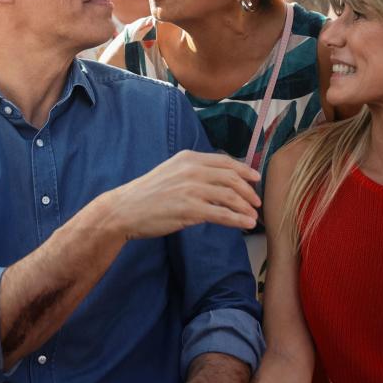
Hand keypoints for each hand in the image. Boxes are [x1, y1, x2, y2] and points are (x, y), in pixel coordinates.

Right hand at [107, 151, 260, 239]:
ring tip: (253, 216)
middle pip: (232, 178)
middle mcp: (192, 170)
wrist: (125, 209)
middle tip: (257, 202)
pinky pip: (222, 214)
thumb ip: (193, 171)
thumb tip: (217, 178)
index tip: (256, 179)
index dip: (245, 171)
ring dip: (246, 207)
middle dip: (249, 191)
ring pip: (230, 196)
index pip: (225, 162)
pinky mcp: (190, 209)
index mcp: (189, 158)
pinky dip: (238, 220)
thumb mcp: (171, 171)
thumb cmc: (148, 193)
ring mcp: (192, 189)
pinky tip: (246, 224)